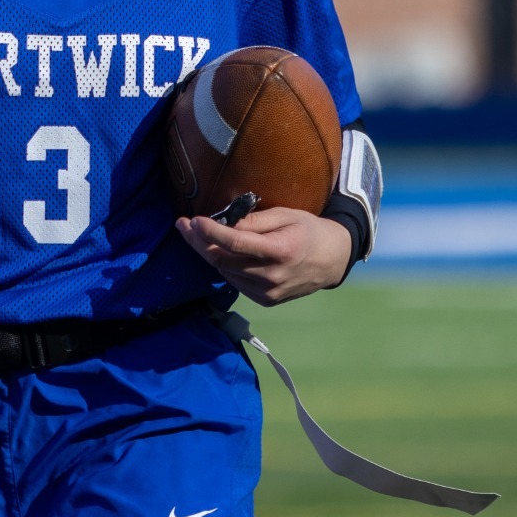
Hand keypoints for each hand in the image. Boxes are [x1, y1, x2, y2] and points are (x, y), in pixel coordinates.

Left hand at [177, 205, 350, 306]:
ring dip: (209, 253)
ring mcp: (268, 292)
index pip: (234, 242)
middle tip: (183, 225)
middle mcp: (272, 276)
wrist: (332, 260)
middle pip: (223, 260)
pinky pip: (235, 282)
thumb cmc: (308, 230)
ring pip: (225, 272)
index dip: (210, 232)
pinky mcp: (265, 300)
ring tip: (199, 235)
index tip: (193, 220)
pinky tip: (223, 253)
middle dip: (198, 242)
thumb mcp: (285, 215)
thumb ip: (253, 221)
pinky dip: (225, 266)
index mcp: (279, 251)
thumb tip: (222, 222)